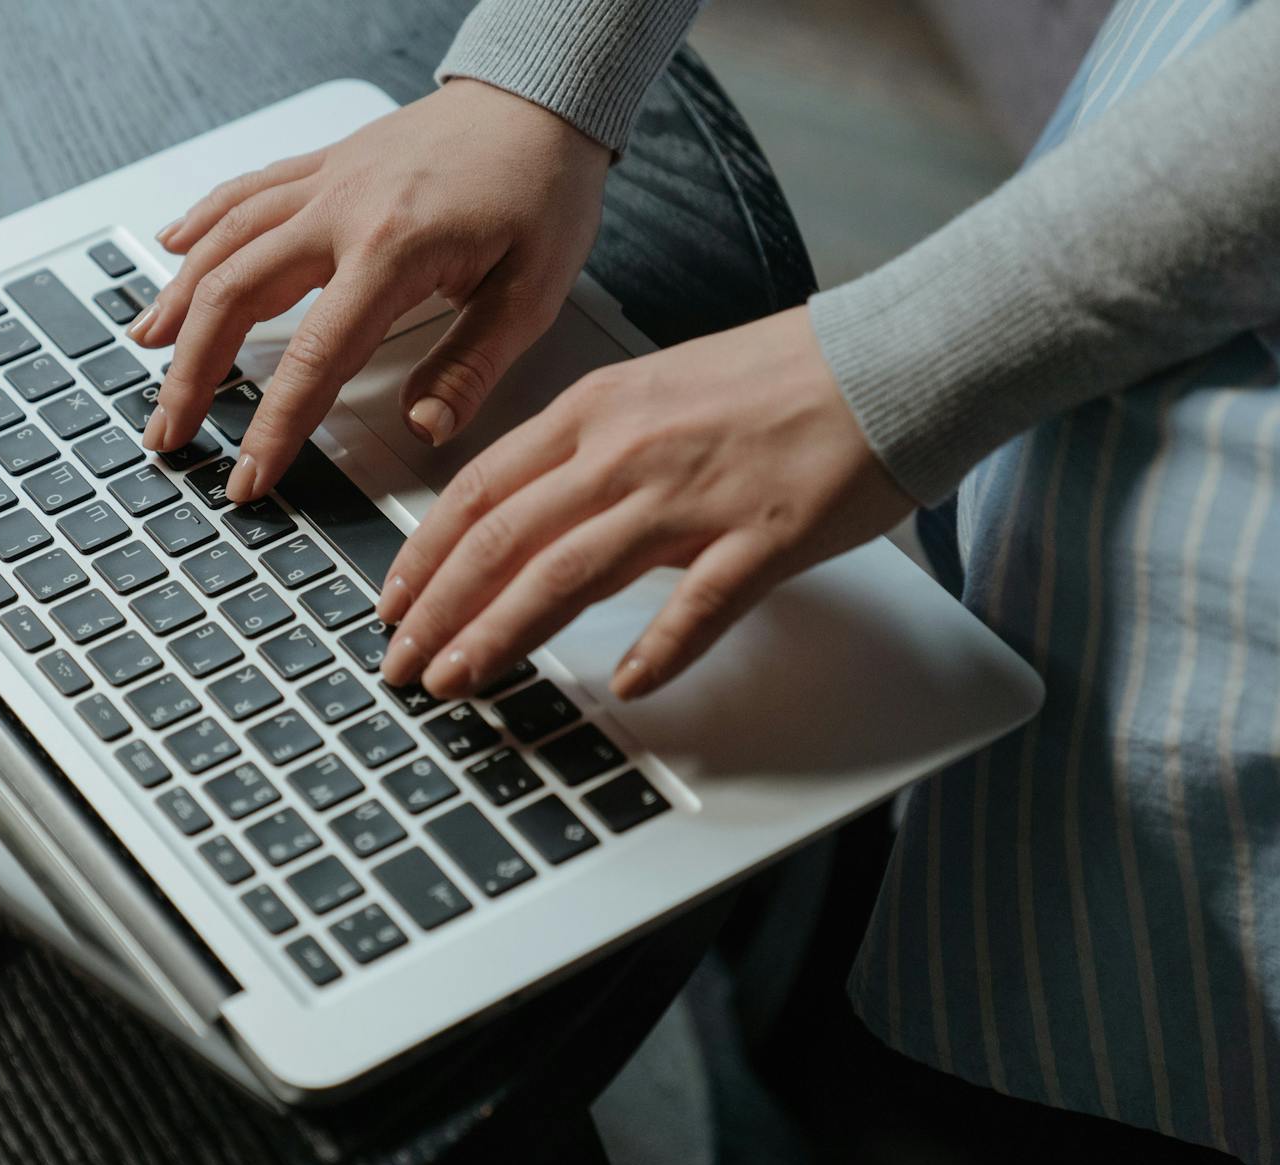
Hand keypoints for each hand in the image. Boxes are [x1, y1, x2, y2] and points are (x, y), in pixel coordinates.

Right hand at [130, 78, 612, 502]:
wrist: (541, 97)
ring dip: (177, 302)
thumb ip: (472, 365)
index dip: (274, 425)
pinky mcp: (323, 164)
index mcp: (395, 249)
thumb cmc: (544, 190)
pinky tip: (168, 251)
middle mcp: (342, 208)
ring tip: (145, 354)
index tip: (248, 476)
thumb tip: (426, 428)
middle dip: (191, 373)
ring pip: (223, 241)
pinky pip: (243, 192)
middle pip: (234, 293)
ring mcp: (325, 181)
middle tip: (169, 432)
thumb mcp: (532, 291)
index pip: (313, 356)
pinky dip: (199, 225)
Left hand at [374, 308, 915, 699]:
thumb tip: (522, 515)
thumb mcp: (651, 392)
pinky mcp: (762, 537)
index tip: (389, 604)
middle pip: (502, 539)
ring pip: (568, 573)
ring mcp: (692, 496)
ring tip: (460, 684)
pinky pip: (697, 605)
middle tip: (402, 666)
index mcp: (594, 413)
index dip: (422, 555)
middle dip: (438, 610)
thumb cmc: (777, 379)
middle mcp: (626, 453)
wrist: (891, 358)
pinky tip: (623, 690)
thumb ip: (584, 451)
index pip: (478, 491)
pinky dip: (657, 652)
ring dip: (501, 635)